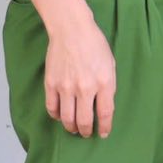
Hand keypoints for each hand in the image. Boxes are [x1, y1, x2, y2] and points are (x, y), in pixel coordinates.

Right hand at [42, 5, 115, 137]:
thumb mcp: (110, 63)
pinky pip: (52, 108)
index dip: (104, 127)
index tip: (103, 133)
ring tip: (73, 128)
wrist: (71, 29)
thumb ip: (108, 86)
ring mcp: (66, 87)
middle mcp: (85, 88)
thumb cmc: (94, 43)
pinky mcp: (51, 84)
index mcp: (104, 82)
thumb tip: (103, 106)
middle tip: (86, 133)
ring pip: (67, 119)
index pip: (105, 114)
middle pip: (84, 121)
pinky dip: (56, 116)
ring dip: (71, 127)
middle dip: (86, 131)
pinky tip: (60, 115)